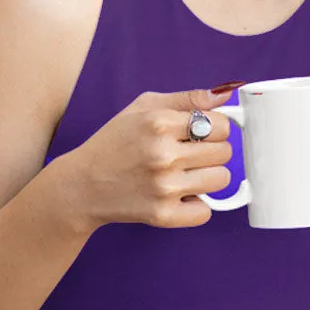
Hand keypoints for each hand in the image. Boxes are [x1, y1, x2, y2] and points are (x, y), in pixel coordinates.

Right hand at [67, 84, 242, 230]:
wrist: (83, 185)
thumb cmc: (115, 142)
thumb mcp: (144, 107)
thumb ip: (187, 99)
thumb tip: (226, 93)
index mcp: (159, 123)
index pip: (221, 125)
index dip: (217, 129)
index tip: (204, 134)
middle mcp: (163, 155)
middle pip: (225, 152)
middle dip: (213, 152)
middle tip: (191, 155)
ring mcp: (164, 187)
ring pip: (221, 179)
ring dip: (208, 177)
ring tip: (186, 174)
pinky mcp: (163, 215)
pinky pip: (205, 211)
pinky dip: (196, 205)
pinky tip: (179, 196)